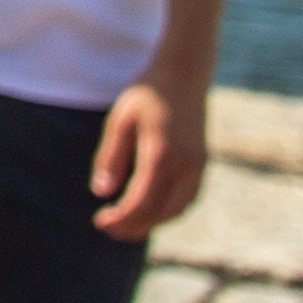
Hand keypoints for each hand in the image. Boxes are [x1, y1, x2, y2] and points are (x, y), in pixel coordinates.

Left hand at [90, 76, 207, 238]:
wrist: (184, 75)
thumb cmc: (148, 94)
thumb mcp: (120, 120)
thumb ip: (111, 157)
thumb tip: (102, 192)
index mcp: (162, 154)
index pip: (142, 202)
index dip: (121, 218)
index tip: (100, 221)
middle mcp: (185, 165)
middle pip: (161, 212)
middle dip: (134, 226)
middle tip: (108, 228)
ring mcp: (198, 166)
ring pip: (178, 210)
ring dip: (152, 222)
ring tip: (126, 224)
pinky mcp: (202, 165)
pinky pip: (187, 199)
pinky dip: (168, 211)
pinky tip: (149, 209)